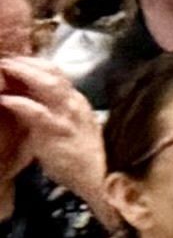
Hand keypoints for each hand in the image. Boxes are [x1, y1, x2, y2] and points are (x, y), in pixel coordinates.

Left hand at [0, 54, 90, 181]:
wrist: (99, 179)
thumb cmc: (79, 158)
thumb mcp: (67, 129)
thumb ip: (51, 114)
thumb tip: (26, 102)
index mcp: (76, 101)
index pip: (57, 72)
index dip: (34, 62)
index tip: (14, 59)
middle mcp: (74, 103)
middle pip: (51, 72)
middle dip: (26, 62)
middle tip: (4, 58)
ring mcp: (68, 115)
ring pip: (47, 84)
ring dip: (22, 73)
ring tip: (3, 68)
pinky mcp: (58, 131)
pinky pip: (37, 111)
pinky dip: (19, 102)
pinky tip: (4, 99)